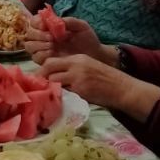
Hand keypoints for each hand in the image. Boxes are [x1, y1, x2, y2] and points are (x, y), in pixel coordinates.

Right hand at [25, 15, 105, 64]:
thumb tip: (55, 21)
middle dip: (39, 35)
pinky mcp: (45, 61)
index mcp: (49, 26)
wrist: (94, 55)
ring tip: (53, 46)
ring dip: (39, 45)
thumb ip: (69, 21)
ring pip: (29, 46)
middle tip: (52, 38)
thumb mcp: (81, 26)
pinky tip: (53, 54)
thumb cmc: (87, 39)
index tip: (45, 26)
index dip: (37, 23)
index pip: (34, 21)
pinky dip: (42, 54)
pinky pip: (36, 58)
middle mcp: (43, 37)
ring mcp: (43, 49)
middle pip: (29, 34)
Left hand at [40, 54, 159, 121]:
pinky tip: (59, 100)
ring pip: (54, 81)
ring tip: (47, 95)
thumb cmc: (106, 80)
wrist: (123, 89)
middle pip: (49, 68)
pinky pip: (64, 93)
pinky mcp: (81, 90)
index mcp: (77, 58)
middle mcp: (75, 65)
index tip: (37, 79)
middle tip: (37, 88)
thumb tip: (53, 78)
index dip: (42, 70)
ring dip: (49, 88)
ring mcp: (78, 77)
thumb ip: (72, 70)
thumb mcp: (88, 67)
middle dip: (41, 78)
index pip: (51, 61)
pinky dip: (60, 96)